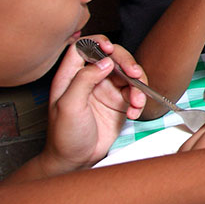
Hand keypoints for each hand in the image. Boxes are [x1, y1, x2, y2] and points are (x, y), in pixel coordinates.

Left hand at [42, 37, 146, 174]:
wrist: (76, 161)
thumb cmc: (64, 136)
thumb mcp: (68, 106)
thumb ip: (84, 79)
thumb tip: (104, 61)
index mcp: (71, 76)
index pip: (83, 48)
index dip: (97, 43)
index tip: (109, 49)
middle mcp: (90, 80)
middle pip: (112, 57)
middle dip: (127, 62)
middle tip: (135, 74)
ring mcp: (106, 91)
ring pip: (128, 74)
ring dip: (138, 85)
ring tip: (137, 100)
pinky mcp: (119, 103)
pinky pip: (135, 93)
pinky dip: (140, 101)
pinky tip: (135, 112)